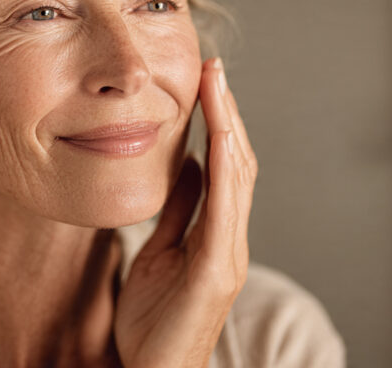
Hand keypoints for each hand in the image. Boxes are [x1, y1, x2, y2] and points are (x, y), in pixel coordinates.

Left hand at [114, 57, 257, 367]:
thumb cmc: (155, 323)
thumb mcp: (159, 252)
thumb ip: (176, 211)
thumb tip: (181, 163)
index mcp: (215, 235)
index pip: (222, 167)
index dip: (218, 122)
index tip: (207, 82)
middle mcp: (230, 240)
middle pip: (235, 163)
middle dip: (226, 113)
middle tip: (214, 68)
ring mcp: (229, 254)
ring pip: (236, 177)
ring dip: (227, 127)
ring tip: (216, 85)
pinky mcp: (217, 269)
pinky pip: (223, 208)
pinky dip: (224, 167)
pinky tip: (218, 136)